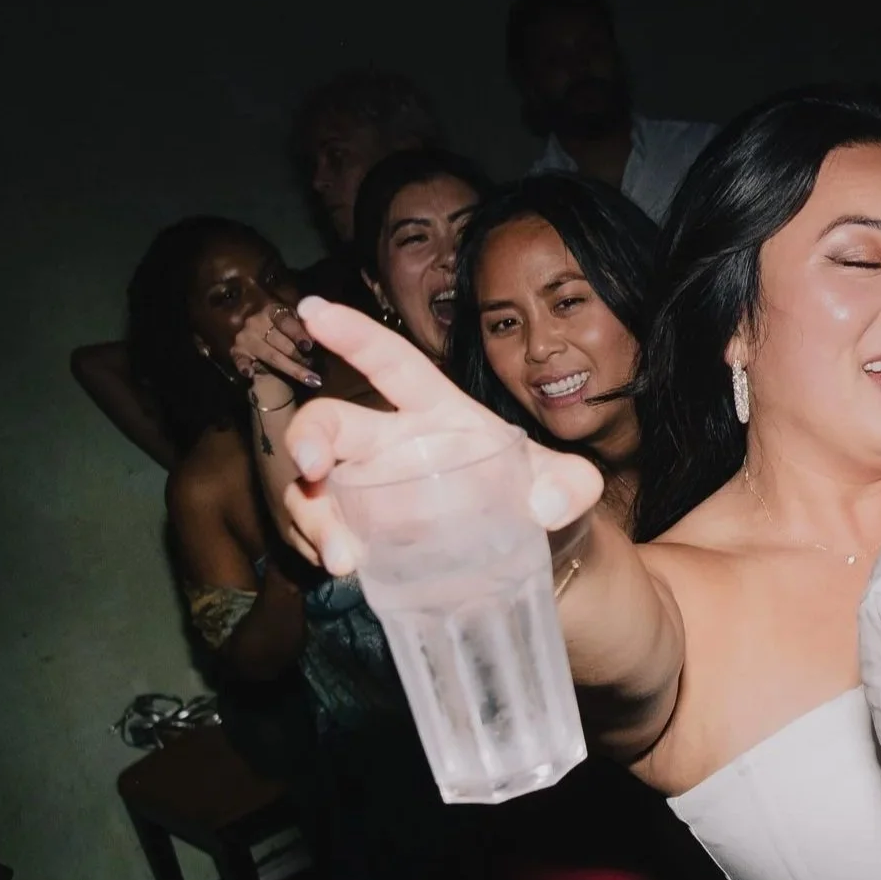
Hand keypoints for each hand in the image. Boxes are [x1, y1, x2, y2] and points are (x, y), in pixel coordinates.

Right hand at [231, 302, 323, 389]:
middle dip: (298, 355)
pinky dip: (245, 367)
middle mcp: (256, 320)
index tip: (309, 346)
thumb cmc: (292, 338)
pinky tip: (251, 374)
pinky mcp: (237, 353)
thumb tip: (325, 327)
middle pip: (278, 339)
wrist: (272, 352)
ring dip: (290, 368)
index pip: (285, 320)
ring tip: (309, 379)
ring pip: (269, 354)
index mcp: (274, 310)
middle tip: (315, 367)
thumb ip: (309, 329)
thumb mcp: (300, 329)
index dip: (297, 332)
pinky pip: (241, 361)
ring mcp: (245, 337)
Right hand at [278, 298, 601, 573]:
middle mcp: (390, 443)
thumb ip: (572, 485)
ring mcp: (368, 488)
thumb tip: (545, 503)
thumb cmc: (537, 499)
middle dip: (308, 436)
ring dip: (313, 516)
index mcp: (436, 412)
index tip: (315, 310)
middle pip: (330, 422)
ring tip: (341, 559)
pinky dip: (317, 549)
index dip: (356, 336)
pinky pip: (318, 532)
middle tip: (310, 467)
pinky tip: (343, 569)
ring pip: (312, 487)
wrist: (529, 556)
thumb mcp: (570, 486)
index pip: (392, 364)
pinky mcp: (359, 531)